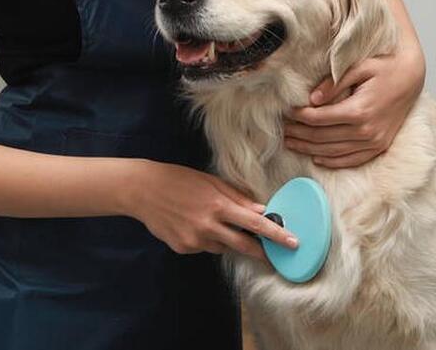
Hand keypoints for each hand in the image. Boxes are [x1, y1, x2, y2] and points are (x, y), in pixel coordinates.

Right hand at [124, 160, 298, 260]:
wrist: (143, 190)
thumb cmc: (178, 179)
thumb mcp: (210, 181)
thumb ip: (236, 197)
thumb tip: (260, 210)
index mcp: (218, 205)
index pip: (254, 224)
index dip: (276, 235)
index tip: (293, 242)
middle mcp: (208, 226)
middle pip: (244, 245)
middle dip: (261, 252)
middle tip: (272, 256)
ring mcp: (194, 240)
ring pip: (222, 247)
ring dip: (226, 239)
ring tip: (210, 220)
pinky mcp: (183, 248)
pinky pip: (204, 248)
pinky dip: (205, 239)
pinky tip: (192, 224)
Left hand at [283, 38, 425, 168]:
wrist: (412, 77)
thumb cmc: (385, 67)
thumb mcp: (360, 67)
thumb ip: (335, 82)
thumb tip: (312, 99)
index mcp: (360, 110)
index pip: (320, 118)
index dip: (300, 116)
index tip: (287, 111)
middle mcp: (367, 131)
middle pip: (323, 137)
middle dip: (299, 133)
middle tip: (282, 129)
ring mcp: (375, 142)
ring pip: (334, 152)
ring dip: (309, 149)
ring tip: (291, 143)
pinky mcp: (380, 146)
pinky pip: (352, 160)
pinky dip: (333, 161)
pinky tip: (316, 158)